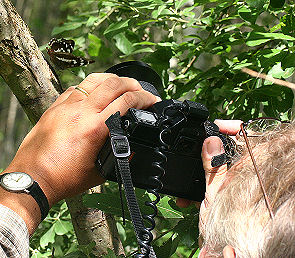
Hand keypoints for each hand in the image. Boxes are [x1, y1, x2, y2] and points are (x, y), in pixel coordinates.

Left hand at [4, 73, 158, 205]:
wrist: (33, 178)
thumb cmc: (63, 178)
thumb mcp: (99, 172)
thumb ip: (119, 159)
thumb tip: (131, 150)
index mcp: (95, 128)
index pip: (127, 101)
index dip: (145, 98)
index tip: (152, 100)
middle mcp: (81, 112)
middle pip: (113, 84)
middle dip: (133, 84)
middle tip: (141, 90)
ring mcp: (66, 106)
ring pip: (94, 80)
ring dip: (112, 79)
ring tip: (121, 84)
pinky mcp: (55, 107)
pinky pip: (76, 88)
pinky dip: (91, 86)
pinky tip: (95, 91)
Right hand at [175, 120, 241, 241]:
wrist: (216, 247)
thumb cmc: (222, 224)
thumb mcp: (213, 192)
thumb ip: (213, 166)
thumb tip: (212, 141)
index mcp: (242, 170)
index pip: (244, 137)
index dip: (231, 127)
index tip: (216, 126)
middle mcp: (239, 172)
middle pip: (225, 147)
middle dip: (207, 147)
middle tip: (194, 147)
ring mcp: (228, 179)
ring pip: (214, 161)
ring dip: (198, 166)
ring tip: (186, 173)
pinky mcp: (218, 187)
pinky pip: (208, 175)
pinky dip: (197, 179)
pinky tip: (187, 191)